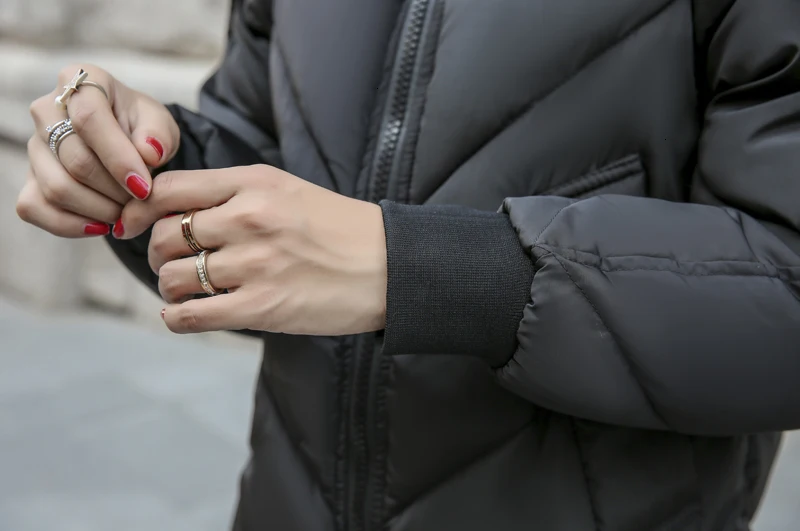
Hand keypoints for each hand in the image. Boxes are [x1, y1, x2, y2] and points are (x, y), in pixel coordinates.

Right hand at [16, 64, 179, 236]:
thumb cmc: (142, 129)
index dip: (119, 158)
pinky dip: (71, 225)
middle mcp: (47, 110)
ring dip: (100, 209)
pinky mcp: (28, 178)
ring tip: (127, 211)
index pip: (89, 118)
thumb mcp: (160, 123)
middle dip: (116, 190)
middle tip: (142, 201)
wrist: (127, 143)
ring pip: (57, 188)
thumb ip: (159, 134)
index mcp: (82, 82)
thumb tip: (148, 153)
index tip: (145, 187)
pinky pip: (35, 208)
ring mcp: (34, 146)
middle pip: (76, 160)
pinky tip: (101, 225)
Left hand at [118, 165, 387, 335]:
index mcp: (254, 183)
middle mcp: (250, 218)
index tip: (137, 225)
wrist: (388, 267)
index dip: (141, 209)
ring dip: (170, 287)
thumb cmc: (339, 228)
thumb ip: (234, 193)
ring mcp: (255, 264)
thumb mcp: (287, 189)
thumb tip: (173, 209)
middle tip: (172, 264)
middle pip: (164, 235)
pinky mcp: (262, 308)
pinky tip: (186, 314)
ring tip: (187, 290)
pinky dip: (177, 317)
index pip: (169, 189)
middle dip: (157, 254)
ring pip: (173, 277)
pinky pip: (190, 315)